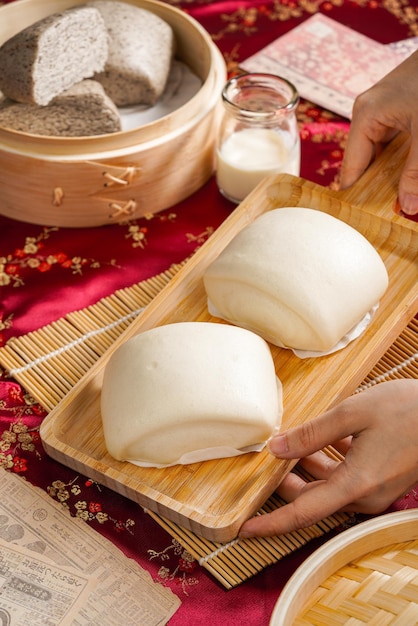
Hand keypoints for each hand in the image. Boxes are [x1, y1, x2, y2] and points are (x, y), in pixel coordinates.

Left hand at [239, 379, 417, 537]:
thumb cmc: (407, 410)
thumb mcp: (353, 413)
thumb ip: (311, 433)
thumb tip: (276, 448)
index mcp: (356, 485)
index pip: (302, 513)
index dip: (270, 523)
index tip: (243, 527)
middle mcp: (364, 496)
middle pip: (311, 498)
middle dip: (285, 482)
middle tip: (265, 458)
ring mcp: (374, 490)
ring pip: (326, 486)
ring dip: (306, 467)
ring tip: (290, 442)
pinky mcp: (380, 480)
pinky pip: (343, 478)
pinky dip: (327, 461)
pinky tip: (322, 438)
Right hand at [340, 50, 417, 215]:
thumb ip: (416, 171)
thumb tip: (407, 206)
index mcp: (365, 117)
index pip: (351, 168)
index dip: (355, 196)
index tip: (357, 222)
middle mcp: (366, 114)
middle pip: (363, 163)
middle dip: (374, 188)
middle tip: (382, 215)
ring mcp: (381, 112)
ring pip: (378, 155)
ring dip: (388, 176)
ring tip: (394, 201)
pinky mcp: (396, 110)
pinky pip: (390, 144)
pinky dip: (398, 162)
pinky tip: (405, 177)